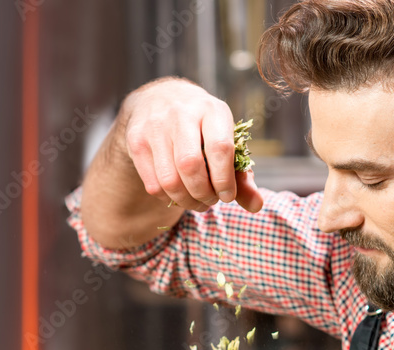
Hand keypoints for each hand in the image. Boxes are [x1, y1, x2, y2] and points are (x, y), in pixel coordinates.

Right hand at [120, 78, 264, 212]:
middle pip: (190, 166)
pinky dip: (168, 197)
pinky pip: (153, 184)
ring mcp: (155, 126)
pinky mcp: (136, 141)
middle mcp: (181, 113)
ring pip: (169, 179)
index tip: (228, 196)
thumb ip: (242, 176)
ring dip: (186, 201)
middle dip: (204, 193)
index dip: (225, 180)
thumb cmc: (203, 128)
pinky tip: (178, 193)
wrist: (160, 99)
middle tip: (211, 201)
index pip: (220, 149)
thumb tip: (257, 206)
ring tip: (197, 202)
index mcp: (212, 110)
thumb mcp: (226, 141)